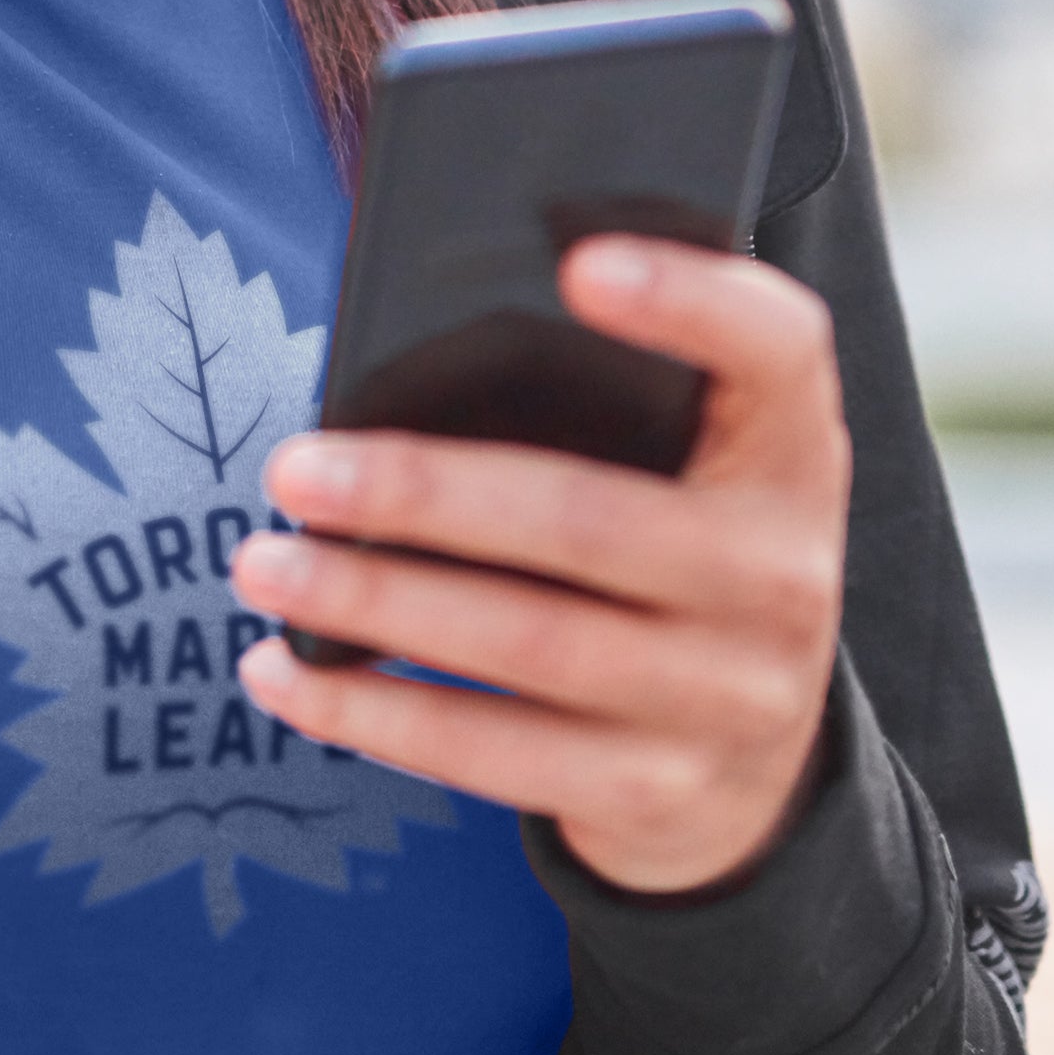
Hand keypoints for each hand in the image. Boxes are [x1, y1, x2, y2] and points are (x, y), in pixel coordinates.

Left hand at [227, 236, 848, 895]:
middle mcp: (781, 574)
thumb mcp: (692, 471)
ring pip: (529, 644)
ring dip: (374, 602)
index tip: (577, 263)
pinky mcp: (654, 791)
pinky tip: (287, 673)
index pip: (779, 350)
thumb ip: (613, 404)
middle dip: (423, 495)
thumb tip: (406, 353)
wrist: (758, 774)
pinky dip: (373, 713)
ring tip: (264, 566)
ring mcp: (727, 697)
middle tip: (294, 470)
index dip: (692, 299)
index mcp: (790, 452)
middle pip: (593, 519)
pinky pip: (494, 756)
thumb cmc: (678, 562)